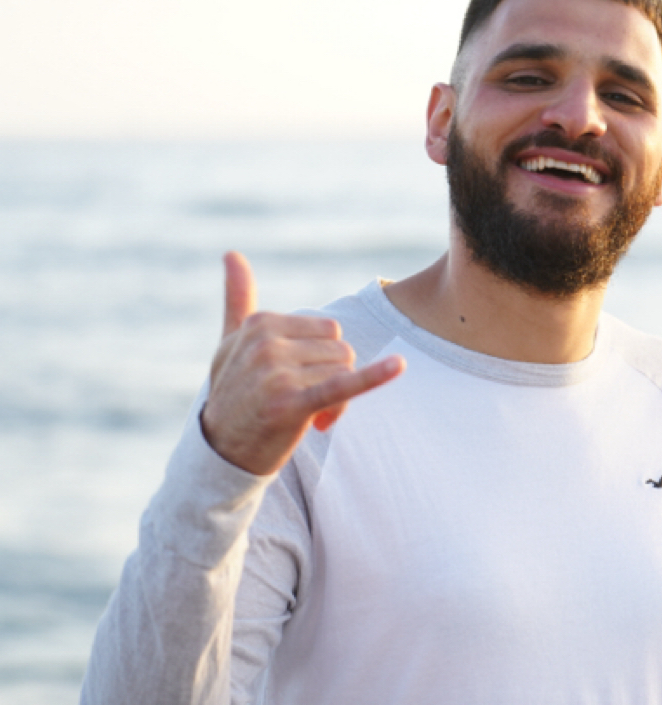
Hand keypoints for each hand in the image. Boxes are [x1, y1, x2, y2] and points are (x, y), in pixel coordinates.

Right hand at [200, 252, 404, 475]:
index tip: (299, 380)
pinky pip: (343, 385)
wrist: (220, 451)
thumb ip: (238, 298)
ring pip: (345, 371)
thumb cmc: (232, 393)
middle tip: (307, 403)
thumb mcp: (230, 342)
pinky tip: (398, 365)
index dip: (324, 358)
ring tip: (309, 417)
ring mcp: (277, 373)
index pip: (329, 329)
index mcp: (261, 323)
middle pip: (341, 350)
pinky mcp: (291, 404)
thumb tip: (232, 253)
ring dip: (338, 401)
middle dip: (333, 378)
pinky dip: (374, 377)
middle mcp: (267, 343)